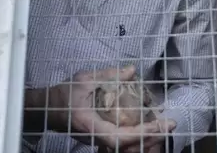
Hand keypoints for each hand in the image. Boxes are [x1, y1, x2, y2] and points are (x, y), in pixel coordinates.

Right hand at [46, 65, 175, 150]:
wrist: (46, 109)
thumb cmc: (62, 95)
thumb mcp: (84, 80)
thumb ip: (108, 75)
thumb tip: (132, 71)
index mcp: (91, 125)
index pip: (120, 136)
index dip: (142, 133)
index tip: (160, 125)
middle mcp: (95, 137)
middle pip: (127, 146)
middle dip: (151, 138)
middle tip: (170, 124)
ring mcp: (98, 140)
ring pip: (126, 146)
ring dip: (146, 138)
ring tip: (163, 126)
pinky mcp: (100, 137)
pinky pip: (122, 141)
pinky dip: (137, 135)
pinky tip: (148, 126)